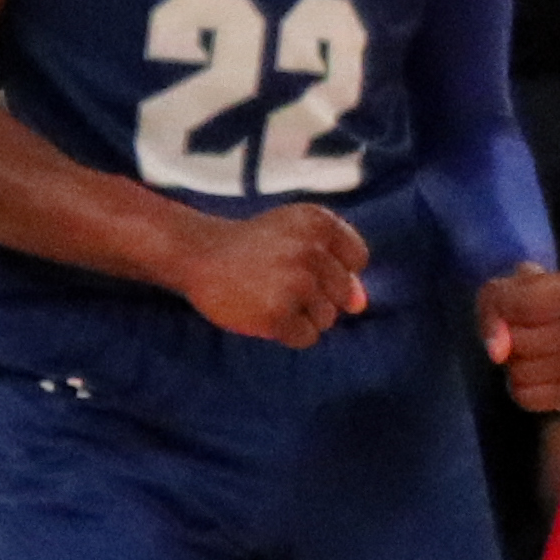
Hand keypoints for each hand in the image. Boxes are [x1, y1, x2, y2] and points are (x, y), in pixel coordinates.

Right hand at [168, 203, 367, 346]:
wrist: (199, 253)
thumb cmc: (255, 246)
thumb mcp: (298, 237)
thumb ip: (337, 265)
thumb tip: (360, 305)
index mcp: (320, 223)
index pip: (357, 259)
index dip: (334, 268)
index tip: (302, 261)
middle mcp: (311, 250)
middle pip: (344, 294)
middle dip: (318, 295)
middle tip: (280, 280)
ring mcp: (295, 282)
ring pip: (327, 318)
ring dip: (301, 315)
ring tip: (270, 294)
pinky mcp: (278, 313)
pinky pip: (307, 337)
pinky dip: (289, 332)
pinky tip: (265, 312)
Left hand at [481, 264, 559, 412]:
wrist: (535, 330)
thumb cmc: (518, 305)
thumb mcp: (498, 295)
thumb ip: (494, 313)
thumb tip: (498, 353)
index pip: (535, 304)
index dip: (508, 311)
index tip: (507, 310)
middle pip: (537, 342)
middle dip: (513, 342)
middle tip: (513, 337)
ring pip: (532, 373)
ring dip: (514, 366)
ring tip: (521, 356)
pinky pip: (533, 398)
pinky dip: (518, 389)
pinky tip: (525, 377)